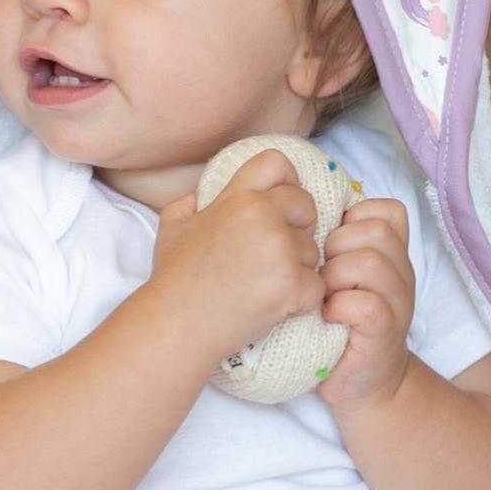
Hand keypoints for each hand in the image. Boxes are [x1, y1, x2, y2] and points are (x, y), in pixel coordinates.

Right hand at [148, 149, 325, 367]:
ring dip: (298, 268)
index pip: (278, 163)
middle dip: (298, 228)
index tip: (280, 205)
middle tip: (274, 254)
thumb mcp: (173, 225)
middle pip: (306, 207)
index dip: (285, 182)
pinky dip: (302, 300)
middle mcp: (264, 217)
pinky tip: (275, 306)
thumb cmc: (173, 279)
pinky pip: (317, 286)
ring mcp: (281, 251)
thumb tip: (206, 193)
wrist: (176, 326)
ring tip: (264, 286)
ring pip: (313, 251)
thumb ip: (194, 200)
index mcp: (238, 198)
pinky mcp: (293, 286)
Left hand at [315, 196, 414, 412]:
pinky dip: (339, 307)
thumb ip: (335, 246)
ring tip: (321, 295)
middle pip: (376, 230)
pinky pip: (366, 304)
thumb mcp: (340, 277)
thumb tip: (298, 210)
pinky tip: (327, 317)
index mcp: (392, 254)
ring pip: (370, 262)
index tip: (331, 246)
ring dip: (335, 276)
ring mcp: (398, 302)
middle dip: (338, 246)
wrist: (362, 382)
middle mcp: (402, 273)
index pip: (386, 210)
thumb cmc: (339, 324)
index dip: (352, 219)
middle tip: (321, 274)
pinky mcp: (385, 331)